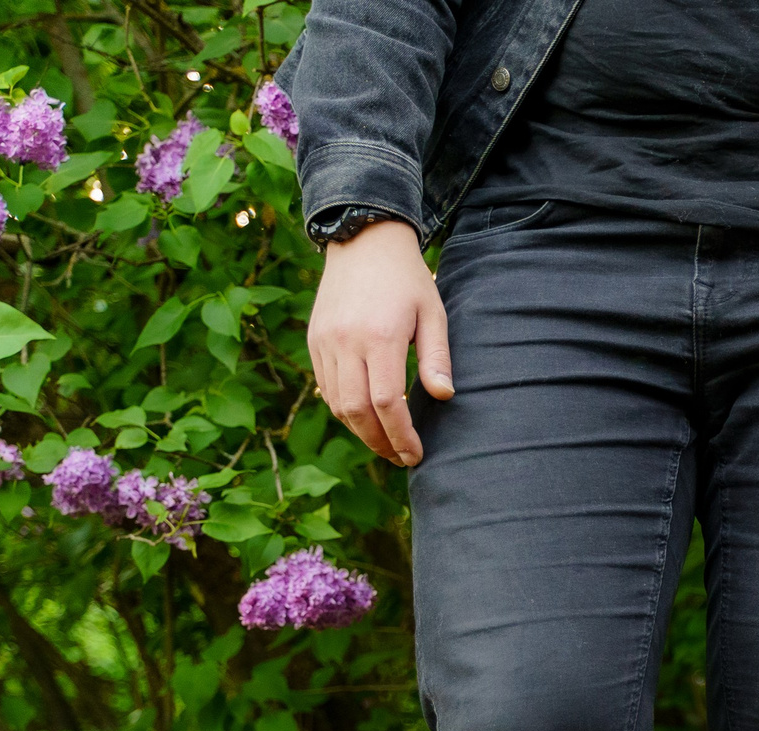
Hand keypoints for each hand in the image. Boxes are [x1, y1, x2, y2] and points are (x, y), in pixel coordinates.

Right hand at [306, 219, 451, 468]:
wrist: (363, 243)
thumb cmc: (407, 280)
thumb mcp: (433, 312)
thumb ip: (437, 356)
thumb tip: (444, 396)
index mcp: (379, 337)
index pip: (387, 402)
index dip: (402, 435)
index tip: (416, 454)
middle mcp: (345, 342)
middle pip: (357, 411)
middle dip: (380, 442)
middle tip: (401, 458)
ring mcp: (324, 342)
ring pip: (337, 404)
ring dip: (361, 431)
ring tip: (386, 443)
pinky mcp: (314, 340)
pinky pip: (326, 388)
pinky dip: (344, 410)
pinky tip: (366, 418)